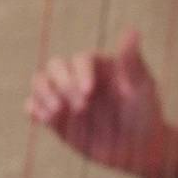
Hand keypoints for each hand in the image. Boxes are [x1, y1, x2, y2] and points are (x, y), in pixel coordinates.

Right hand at [26, 29, 165, 174]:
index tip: (89, 92)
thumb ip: (132, 62)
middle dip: (63, 84)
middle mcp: (76, 76)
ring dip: (43, 94)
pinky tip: (44, 119)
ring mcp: (64, 96)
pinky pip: (33, 107)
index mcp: (97, 65)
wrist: (138, 147)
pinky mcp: (55, 117)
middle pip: (55, 67)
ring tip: (57, 112)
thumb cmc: (144, 113)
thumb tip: (132, 30)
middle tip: (81, 107)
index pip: (80, 59)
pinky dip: (34, 109)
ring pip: (40, 83)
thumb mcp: (142, 88)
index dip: (81, 73)